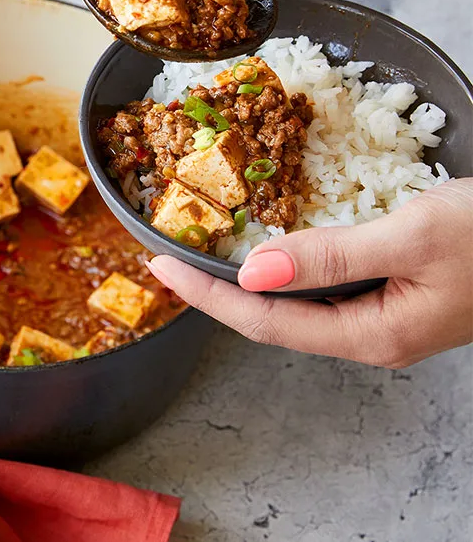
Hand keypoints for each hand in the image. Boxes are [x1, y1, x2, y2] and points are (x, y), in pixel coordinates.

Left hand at [145, 179, 472, 367]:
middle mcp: (370, 333)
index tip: (159, 267)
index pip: (263, 321)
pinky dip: (285, 264)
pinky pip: (321, 284)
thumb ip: (331, 256)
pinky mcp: (392, 292)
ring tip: (200, 253)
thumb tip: (255, 270)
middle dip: (214, 290)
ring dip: (245, 278)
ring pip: (294, 302)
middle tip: (167, 258)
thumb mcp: (411, 237)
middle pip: (270, 318)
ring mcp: (382, 316)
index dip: (205, 295)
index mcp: (371, 333)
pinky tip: (267, 245)